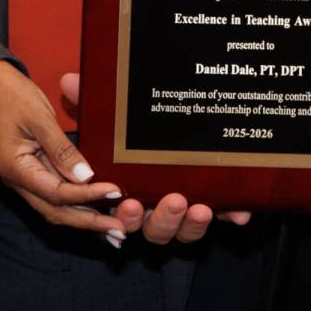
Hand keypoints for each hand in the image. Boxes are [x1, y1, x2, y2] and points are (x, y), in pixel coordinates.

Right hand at [0, 61, 135, 242]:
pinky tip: (96, 210)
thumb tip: (85, 176)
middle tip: (120, 232)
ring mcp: (25, 180)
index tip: (115, 192)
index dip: (87, 195)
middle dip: (89, 223)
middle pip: (57, 212)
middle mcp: (18, 182)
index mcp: (16, 169)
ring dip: (84, 220)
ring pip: (56, 209)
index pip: (57, 192)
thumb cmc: (12, 97)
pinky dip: (77, 205)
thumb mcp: (39, 118)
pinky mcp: (33, 174)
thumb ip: (61, 149)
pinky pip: (56, 196)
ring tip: (113, 230)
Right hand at [56, 72, 252, 245]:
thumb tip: (70, 80)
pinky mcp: (214, 200)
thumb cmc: (133, 124)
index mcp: (127, 191)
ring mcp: (184, 206)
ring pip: (184, 230)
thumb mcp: (114, 111)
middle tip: (171, 201)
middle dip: (161, 220)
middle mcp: (154, 205)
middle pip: (153, 229)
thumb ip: (94, 100)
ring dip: (191, 225)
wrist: (178, 115)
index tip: (125, 200)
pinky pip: (223, 214)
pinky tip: (240, 213)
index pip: (121, 214)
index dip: (123, 215)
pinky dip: (231, 215)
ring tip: (199, 207)